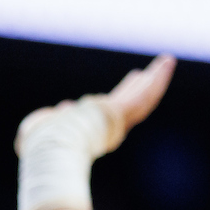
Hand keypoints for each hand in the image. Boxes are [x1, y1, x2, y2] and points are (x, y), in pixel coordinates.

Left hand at [16, 53, 175, 156]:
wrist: (51, 148)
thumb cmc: (42, 144)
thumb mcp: (43, 126)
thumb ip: (52, 118)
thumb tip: (64, 109)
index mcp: (90, 132)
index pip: (106, 113)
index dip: (115, 99)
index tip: (123, 86)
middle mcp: (107, 128)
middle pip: (128, 104)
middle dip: (138, 89)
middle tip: (147, 75)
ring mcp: (116, 121)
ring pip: (142, 99)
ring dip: (156, 80)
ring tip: (167, 62)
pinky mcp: (123, 113)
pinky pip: (144, 96)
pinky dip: (157, 80)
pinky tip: (167, 64)